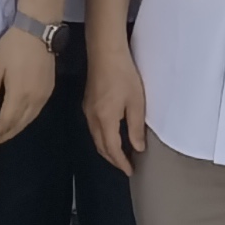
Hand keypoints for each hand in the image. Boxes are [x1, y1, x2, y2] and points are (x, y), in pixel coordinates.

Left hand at [0, 25, 55, 145]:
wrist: (38, 31)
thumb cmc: (13, 47)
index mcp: (19, 95)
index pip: (6, 121)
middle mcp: (34, 99)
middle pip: (19, 124)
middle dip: (5, 135)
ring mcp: (44, 95)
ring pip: (29, 120)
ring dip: (16, 129)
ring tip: (3, 135)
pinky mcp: (49, 89)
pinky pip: (36, 112)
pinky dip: (26, 120)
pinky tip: (19, 120)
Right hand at [80, 41, 149, 175]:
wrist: (105, 53)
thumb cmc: (124, 76)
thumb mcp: (136, 103)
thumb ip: (135, 128)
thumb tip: (137, 148)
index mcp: (105, 120)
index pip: (112, 149)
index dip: (121, 162)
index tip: (130, 171)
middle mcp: (92, 118)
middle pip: (100, 146)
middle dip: (112, 159)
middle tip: (126, 166)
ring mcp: (87, 110)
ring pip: (95, 138)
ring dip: (107, 149)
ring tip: (121, 154)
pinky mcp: (88, 103)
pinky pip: (93, 129)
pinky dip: (103, 138)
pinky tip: (112, 135)